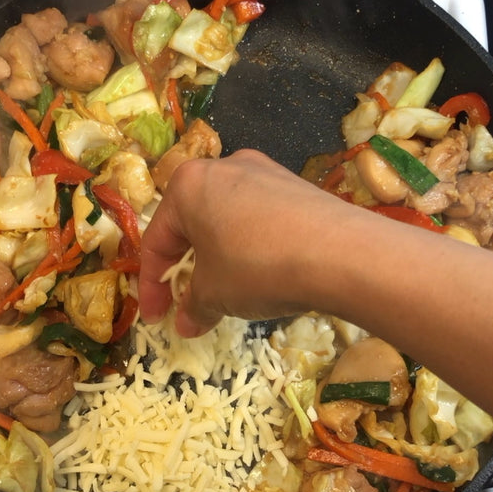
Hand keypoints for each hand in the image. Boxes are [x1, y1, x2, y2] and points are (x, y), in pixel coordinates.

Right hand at [138, 149, 334, 335]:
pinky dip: (251, 248)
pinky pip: (259, 220)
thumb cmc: (256, 267)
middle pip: (193, 227)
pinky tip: (265, 273)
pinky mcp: (295, 186)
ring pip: (227, 221)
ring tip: (229, 294)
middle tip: (190, 305)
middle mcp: (224, 167)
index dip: (152, 286)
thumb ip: (193, 308)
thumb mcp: (214, 295)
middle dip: (188, 271)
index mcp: (188, 185)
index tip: (156, 319)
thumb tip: (187, 324)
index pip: (157, 241)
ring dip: (220, 260)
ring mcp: (264, 172)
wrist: (340, 253)